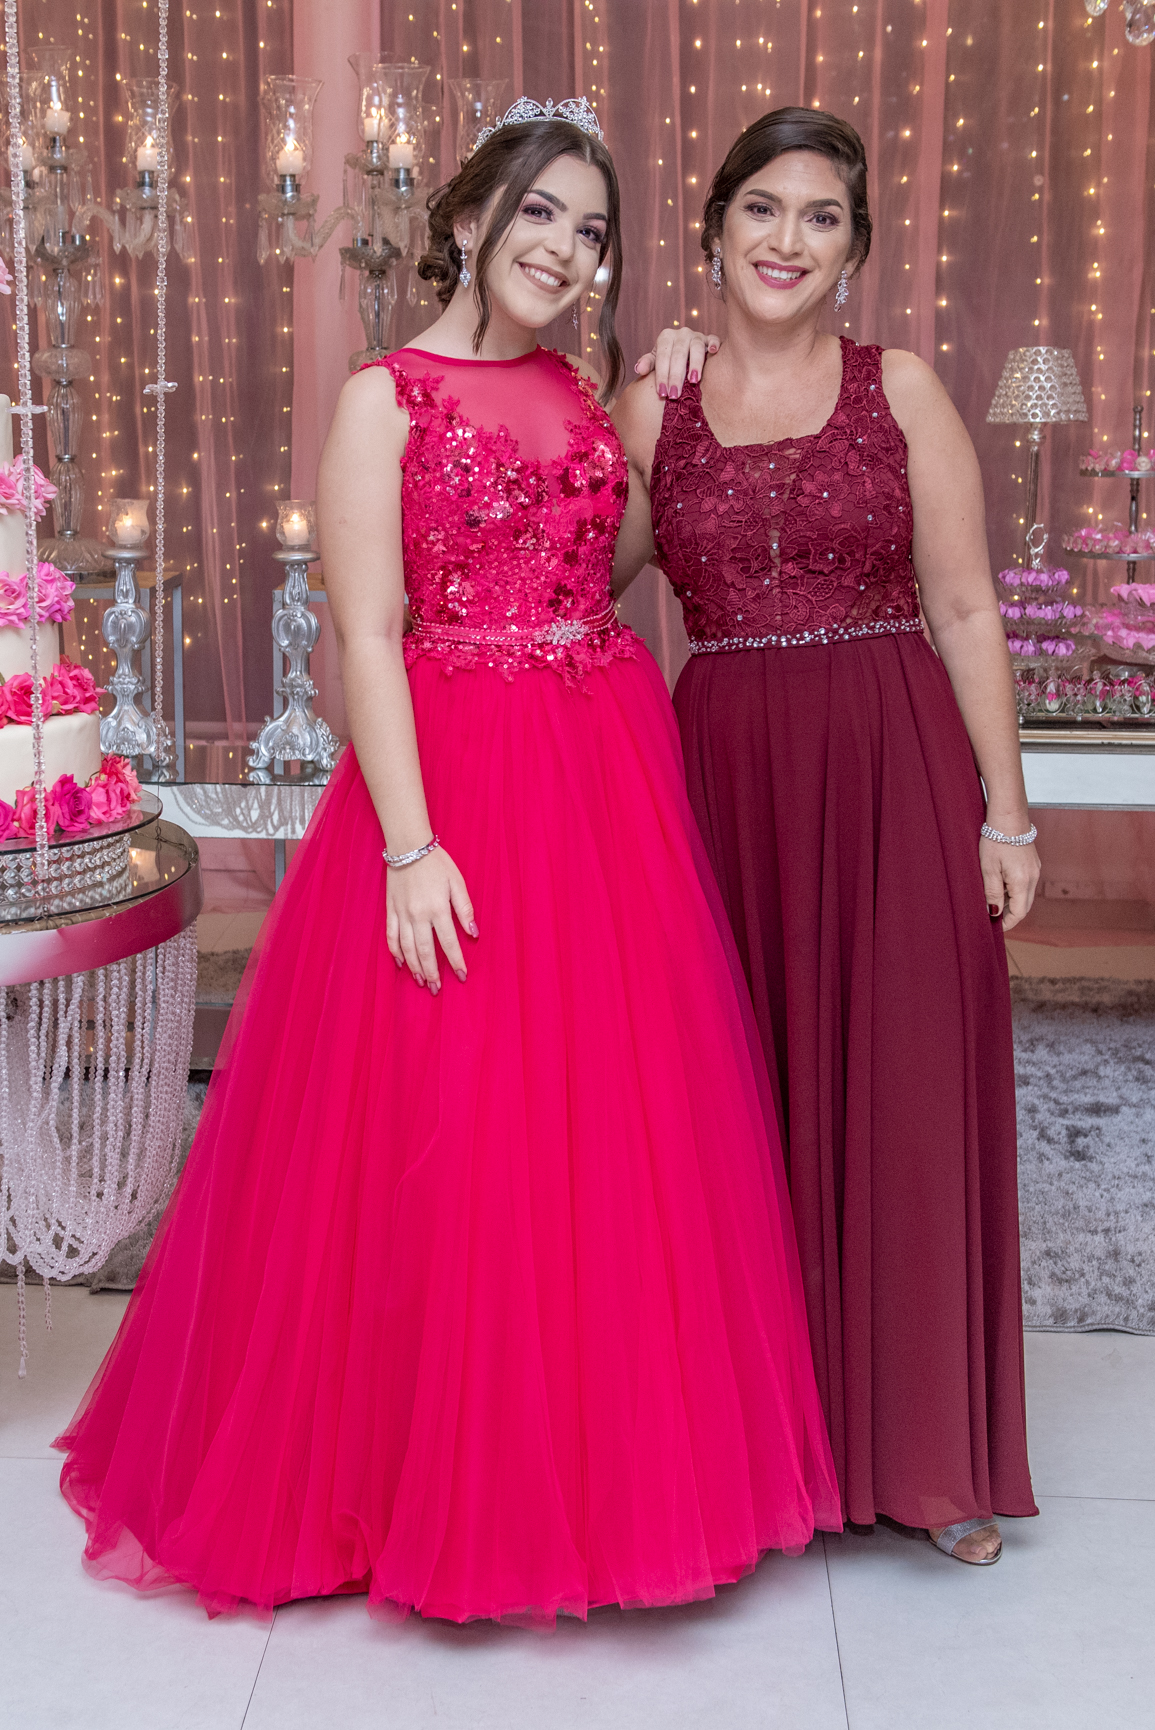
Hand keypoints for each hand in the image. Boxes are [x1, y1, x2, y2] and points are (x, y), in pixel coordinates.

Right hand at [386, 846, 477, 992]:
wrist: (408, 846)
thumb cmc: (437, 863)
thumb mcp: (457, 882)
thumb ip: (464, 909)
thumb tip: (473, 933)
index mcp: (437, 909)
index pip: (449, 942)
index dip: (455, 961)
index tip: (461, 976)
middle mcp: (418, 915)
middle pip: (425, 951)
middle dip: (432, 972)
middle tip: (437, 988)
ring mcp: (402, 914)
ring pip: (407, 948)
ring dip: (414, 967)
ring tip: (421, 982)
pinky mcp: (390, 910)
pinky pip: (391, 936)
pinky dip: (395, 952)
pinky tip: (401, 963)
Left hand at [633, 327, 719, 399]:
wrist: (685, 351)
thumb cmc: (669, 360)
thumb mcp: (656, 361)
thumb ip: (648, 364)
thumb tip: (639, 369)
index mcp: (666, 337)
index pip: (663, 357)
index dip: (662, 375)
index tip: (662, 393)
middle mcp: (681, 334)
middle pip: (678, 355)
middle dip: (676, 376)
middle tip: (674, 395)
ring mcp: (696, 335)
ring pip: (696, 347)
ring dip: (695, 364)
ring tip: (693, 381)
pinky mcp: (710, 339)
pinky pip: (714, 339)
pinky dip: (714, 344)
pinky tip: (713, 352)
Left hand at [979, 830, 1039, 933]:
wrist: (1009, 816)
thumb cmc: (996, 840)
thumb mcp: (988, 869)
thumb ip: (992, 893)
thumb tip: (994, 912)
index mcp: (1022, 882)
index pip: (1019, 913)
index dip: (1007, 923)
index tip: (994, 927)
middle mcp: (1033, 878)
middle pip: (1024, 906)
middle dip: (1009, 915)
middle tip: (992, 917)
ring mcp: (1035, 870)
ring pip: (1025, 895)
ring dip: (1011, 902)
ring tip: (993, 901)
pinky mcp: (1033, 863)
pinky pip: (1026, 884)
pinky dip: (1014, 890)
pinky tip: (1001, 885)